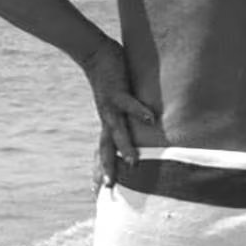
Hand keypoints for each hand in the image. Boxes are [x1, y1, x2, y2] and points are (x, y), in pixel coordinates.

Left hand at [77, 37, 156, 188]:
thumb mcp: (118, 103)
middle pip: (106, 149)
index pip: (103, 152)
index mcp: (108, 124)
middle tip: (109, 189)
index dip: (101, 170)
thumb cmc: (110, 78)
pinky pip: (130, 103)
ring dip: (125, 148)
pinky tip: (151, 119)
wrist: (94, 54)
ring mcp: (111, 107)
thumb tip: (147, 125)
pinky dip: (140, 111)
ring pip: (117, 131)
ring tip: (133, 164)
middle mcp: (107, 119)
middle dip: (107, 168)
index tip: (97, 192)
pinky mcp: (117, 91)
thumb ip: (129, 115)